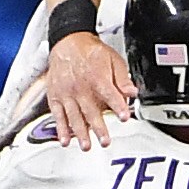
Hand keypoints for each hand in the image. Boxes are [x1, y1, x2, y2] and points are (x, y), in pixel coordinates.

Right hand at [46, 27, 132, 147]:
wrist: (68, 42)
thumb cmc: (90, 52)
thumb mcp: (113, 60)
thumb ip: (122, 79)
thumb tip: (132, 92)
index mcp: (97, 78)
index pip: (110, 94)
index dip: (118, 106)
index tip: (125, 117)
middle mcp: (80, 87)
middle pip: (90, 110)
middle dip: (99, 128)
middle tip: (105, 141)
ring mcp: (66, 93)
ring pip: (74, 116)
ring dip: (80, 133)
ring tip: (86, 146)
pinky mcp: (55, 97)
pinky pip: (58, 115)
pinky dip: (61, 129)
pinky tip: (65, 140)